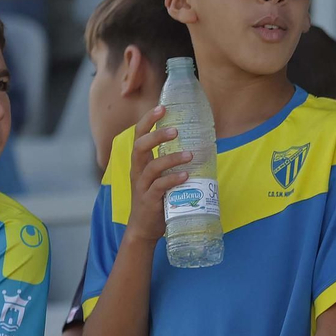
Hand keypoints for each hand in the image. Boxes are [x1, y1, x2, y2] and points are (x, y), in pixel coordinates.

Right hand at [122, 105, 191, 246]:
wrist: (144, 229)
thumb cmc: (156, 200)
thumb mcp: (160, 178)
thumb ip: (171, 164)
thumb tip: (198, 149)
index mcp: (140, 163)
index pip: (139, 135)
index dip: (148, 121)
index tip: (162, 107)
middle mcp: (138, 171)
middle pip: (140, 146)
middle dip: (156, 135)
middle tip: (175, 130)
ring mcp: (142, 186)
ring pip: (152, 166)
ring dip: (172, 158)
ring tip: (190, 155)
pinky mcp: (149, 200)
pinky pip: (159, 187)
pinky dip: (173, 179)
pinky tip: (186, 175)